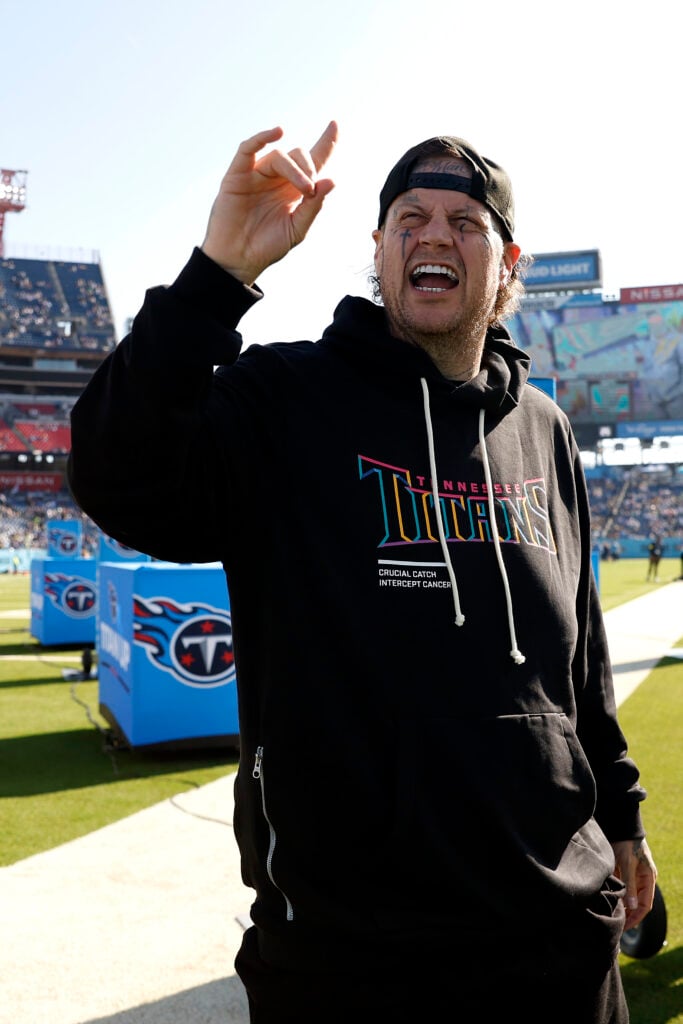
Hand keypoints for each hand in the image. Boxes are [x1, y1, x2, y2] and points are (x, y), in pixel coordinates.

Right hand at [201, 121, 337, 285]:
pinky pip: (247, 149)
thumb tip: (331, 181)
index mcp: (294, 189)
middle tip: (311, 190)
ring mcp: (257, 174)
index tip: (336, 124)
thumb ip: (314, 206)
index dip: (326, 142)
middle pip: (298, 155)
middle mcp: (277, 178)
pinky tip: (277, 133)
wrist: (239, 260)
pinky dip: (261, 138)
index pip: (313, 159)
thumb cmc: (267, 246)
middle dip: (309, 169)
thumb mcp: (297, 229)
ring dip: (295, 168)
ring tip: (304, 189)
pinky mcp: (237, 175)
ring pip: (279, 155)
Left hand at [611, 837, 656, 930]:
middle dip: (629, 915)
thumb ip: (630, 885)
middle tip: (617, 925)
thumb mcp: (627, 864)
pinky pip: (621, 888)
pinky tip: (608, 903)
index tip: (626, 927)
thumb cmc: (626, 844)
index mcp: (648, 879)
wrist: (621, 826)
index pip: (645, 905)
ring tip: (612, 917)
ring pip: (629, 897)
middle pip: (637, 903)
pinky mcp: (623, 871)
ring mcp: (633, 876)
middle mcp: (642, 879)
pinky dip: (616, 896)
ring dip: (622, 906)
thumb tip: (633, 907)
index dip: (636, 917)